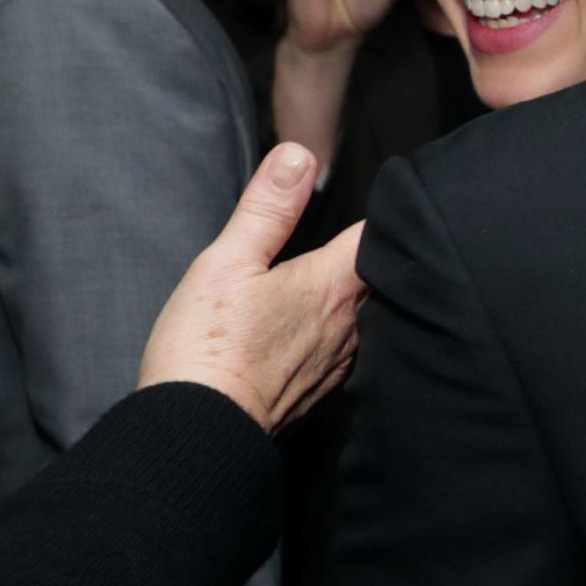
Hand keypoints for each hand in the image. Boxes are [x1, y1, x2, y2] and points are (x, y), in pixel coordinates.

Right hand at [137, 143, 367, 431]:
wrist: (199, 429)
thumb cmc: (208, 345)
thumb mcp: (228, 262)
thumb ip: (267, 208)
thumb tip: (299, 156)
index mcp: (332, 286)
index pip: (376, 239)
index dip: (383, 216)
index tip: (386, 200)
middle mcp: (350, 325)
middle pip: (382, 280)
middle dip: (380, 258)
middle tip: (375, 237)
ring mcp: (341, 362)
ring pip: (370, 318)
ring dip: (365, 298)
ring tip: (355, 279)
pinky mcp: (324, 390)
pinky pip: (351, 351)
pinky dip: (347, 333)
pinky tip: (325, 330)